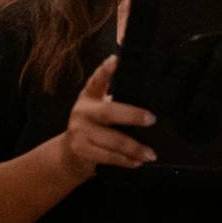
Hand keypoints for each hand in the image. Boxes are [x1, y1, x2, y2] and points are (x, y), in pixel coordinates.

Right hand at [58, 56, 156, 180]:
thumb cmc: (95, 125)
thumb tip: (150, 92)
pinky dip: (125, 160)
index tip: (115, 60)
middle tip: (152, 119)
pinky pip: (108, 157)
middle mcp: (82, 111)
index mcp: (89, 95)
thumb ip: (116, 98)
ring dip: (134, 148)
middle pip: (108, 112)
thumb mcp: (100, 107)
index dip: (105, 70)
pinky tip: (138, 162)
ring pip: (112, 140)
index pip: (97, 80)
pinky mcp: (81, 150)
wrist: (69, 153)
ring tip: (151, 153)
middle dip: (132, 115)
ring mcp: (79, 132)